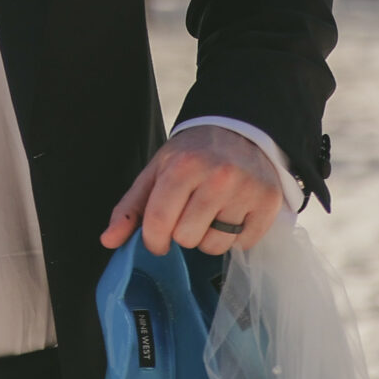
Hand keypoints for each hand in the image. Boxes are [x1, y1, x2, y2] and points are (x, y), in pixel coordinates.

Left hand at [101, 125, 281, 256]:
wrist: (238, 132)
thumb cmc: (191, 156)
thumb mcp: (155, 172)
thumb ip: (130, 208)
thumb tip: (108, 241)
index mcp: (182, 168)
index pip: (159, 222)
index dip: (153, 240)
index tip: (156, 240)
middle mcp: (218, 178)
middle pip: (187, 238)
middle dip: (182, 233)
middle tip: (188, 215)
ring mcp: (247, 191)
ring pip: (215, 246)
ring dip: (208, 238)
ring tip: (210, 215)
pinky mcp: (270, 203)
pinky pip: (244, 244)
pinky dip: (235, 238)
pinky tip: (232, 216)